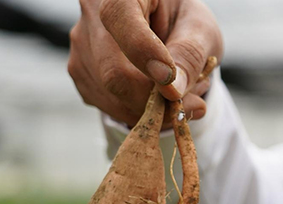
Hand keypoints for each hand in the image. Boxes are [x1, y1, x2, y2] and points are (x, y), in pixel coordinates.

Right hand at [68, 0, 222, 126]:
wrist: (168, 32)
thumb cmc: (185, 23)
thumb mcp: (200, 31)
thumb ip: (190, 56)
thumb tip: (171, 91)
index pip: (120, 19)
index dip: (144, 54)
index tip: (170, 79)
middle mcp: (92, 13)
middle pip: (113, 71)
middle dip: (153, 100)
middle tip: (188, 106)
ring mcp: (81, 45)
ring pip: (111, 95)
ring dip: (150, 109)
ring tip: (178, 97)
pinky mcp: (81, 73)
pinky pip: (108, 105)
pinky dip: (137, 112)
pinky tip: (156, 99)